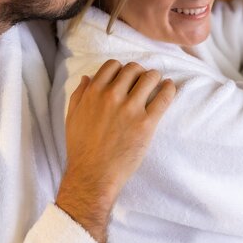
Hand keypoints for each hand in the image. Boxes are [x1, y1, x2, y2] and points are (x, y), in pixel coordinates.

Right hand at [56, 59, 175, 242]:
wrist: (93, 176)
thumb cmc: (81, 148)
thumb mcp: (72, 117)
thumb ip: (79, 94)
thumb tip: (87, 77)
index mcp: (94, 92)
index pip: (113, 65)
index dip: (121, 68)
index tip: (126, 76)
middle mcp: (112, 96)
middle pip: (133, 69)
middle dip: (139, 72)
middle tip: (143, 79)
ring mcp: (130, 109)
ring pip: (149, 78)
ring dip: (154, 77)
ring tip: (158, 82)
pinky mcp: (146, 123)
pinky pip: (163, 98)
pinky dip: (169, 89)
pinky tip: (170, 87)